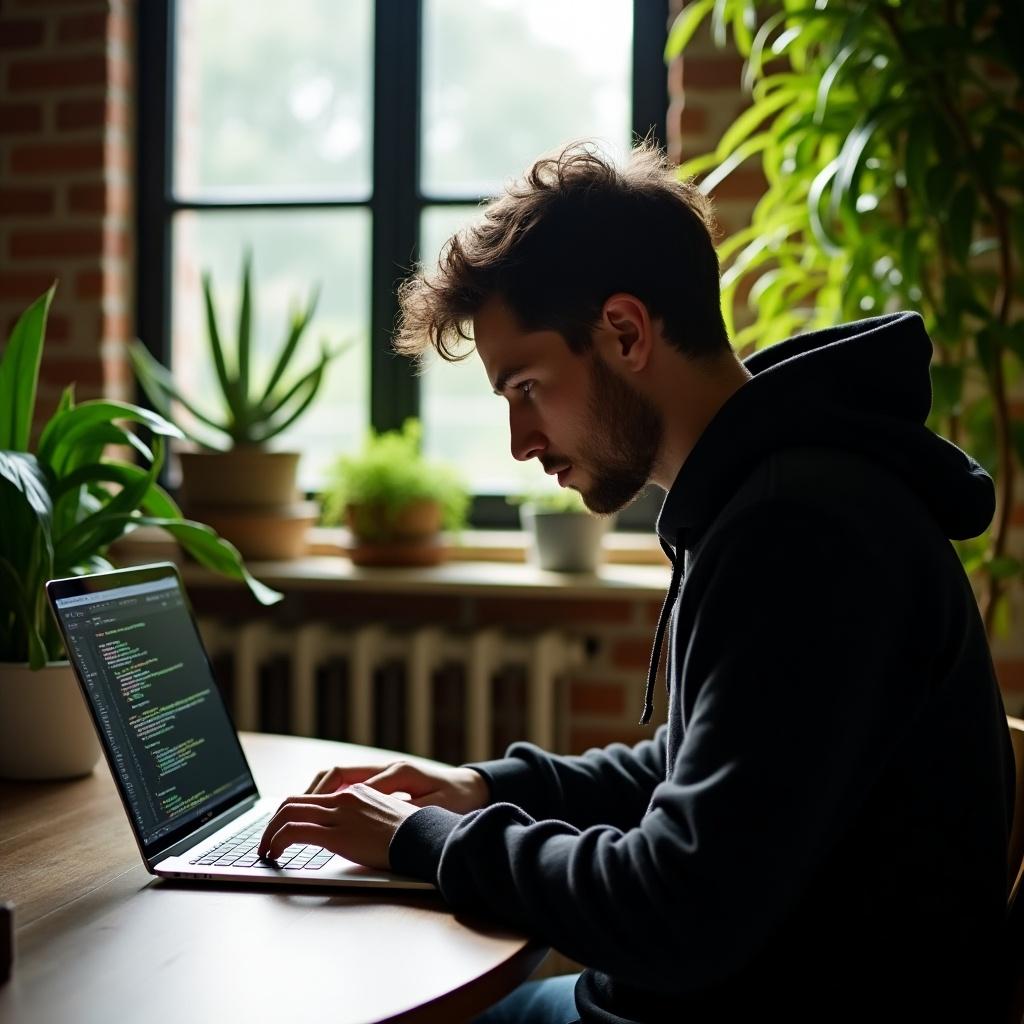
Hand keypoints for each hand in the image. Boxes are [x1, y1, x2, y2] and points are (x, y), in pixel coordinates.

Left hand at [257, 784, 419, 868]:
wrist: (428, 837)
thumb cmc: (415, 834)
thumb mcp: (389, 818)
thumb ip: (367, 819)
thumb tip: (354, 834)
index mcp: (356, 792)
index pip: (312, 795)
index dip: (290, 812)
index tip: (282, 829)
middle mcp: (344, 798)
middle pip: (293, 801)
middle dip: (272, 822)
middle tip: (265, 841)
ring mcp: (340, 814)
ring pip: (288, 814)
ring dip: (270, 833)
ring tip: (265, 851)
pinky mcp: (337, 834)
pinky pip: (295, 832)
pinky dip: (277, 841)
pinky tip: (275, 855)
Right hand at [304, 760, 489, 814]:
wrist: (471, 787)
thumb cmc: (456, 799)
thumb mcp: (436, 808)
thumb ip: (409, 810)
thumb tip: (380, 813)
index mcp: (397, 773)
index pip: (352, 784)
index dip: (329, 803)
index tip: (310, 821)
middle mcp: (385, 768)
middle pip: (336, 773)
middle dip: (310, 794)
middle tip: (288, 817)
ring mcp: (381, 772)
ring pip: (337, 776)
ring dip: (315, 792)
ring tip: (295, 814)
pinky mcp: (381, 780)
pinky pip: (345, 782)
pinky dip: (328, 794)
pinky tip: (318, 812)